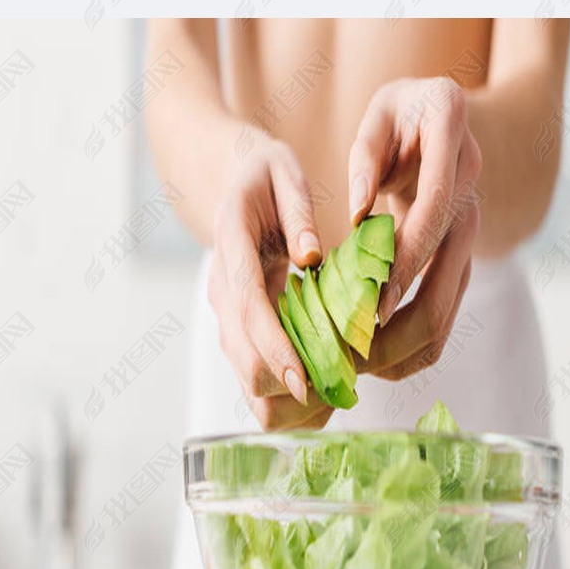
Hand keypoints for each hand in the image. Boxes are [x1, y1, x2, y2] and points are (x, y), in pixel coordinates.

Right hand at [208, 134, 333, 428]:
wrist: (232, 181)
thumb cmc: (264, 175)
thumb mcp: (283, 171)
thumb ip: (297, 210)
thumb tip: (311, 256)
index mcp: (232, 245)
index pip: (250, 310)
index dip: (276, 349)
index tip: (305, 379)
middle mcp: (223, 290)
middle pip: (245, 363)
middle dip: (292, 384)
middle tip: (346, 381)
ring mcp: (229, 314)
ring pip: (251, 382)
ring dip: (293, 397)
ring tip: (342, 384)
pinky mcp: (241, 328)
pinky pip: (259, 377)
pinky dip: (290, 391)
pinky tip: (327, 378)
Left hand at [347, 77, 481, 381]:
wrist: (442, 114)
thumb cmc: (401, 112)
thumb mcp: (379, 116)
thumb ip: (366, 158)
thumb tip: (359, 215)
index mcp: (453, 138)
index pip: (435, 208)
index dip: (408, 257)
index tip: (374, 300)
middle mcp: (472, 186)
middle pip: (449, 270)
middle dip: (403, 320)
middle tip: (354, 351)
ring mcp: (471, 223)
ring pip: (451, 301)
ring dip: (406, 341)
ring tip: (358, 366)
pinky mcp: (462, 252)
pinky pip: (446, 306)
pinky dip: (416, 340)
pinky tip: (378, 360)